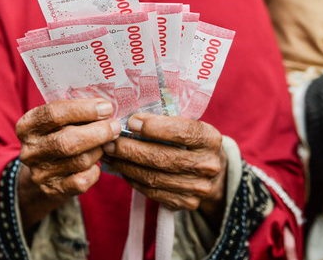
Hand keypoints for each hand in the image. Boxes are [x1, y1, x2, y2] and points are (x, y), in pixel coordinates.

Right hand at [16, 99, 120, 228]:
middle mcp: (30, 150)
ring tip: (105, 144)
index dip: (84, 110)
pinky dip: (95, 171)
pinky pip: (82, 181)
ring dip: (99, 151)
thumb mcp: (57, 121)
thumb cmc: (57, 136)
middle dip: (98, 132)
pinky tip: (96, 164)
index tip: (107, 108)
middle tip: (115, 126)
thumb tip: (106, 108)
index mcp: (27, 126)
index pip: (54, 114)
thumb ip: (75, 112)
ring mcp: (39, 173)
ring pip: (80, 161)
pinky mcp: (52, 190)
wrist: (42, 173)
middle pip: (68, 140)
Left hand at [104, 114, 226, 221]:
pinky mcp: (186, 203)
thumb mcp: (188, 125)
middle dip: (131, 149)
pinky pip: (152, 192)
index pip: (183, 132)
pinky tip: (122, 168)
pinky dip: (133, 179)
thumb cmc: (191, 142)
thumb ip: (165, 121)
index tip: (131, 122)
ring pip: (154, 178)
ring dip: (126, 166)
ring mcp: (199, 188)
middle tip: (109, 141)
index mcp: (210, 139)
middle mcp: (208, 165)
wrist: (213, 174)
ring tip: (109, 154)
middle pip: (163, 158)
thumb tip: (129, 119)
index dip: (155, 127)